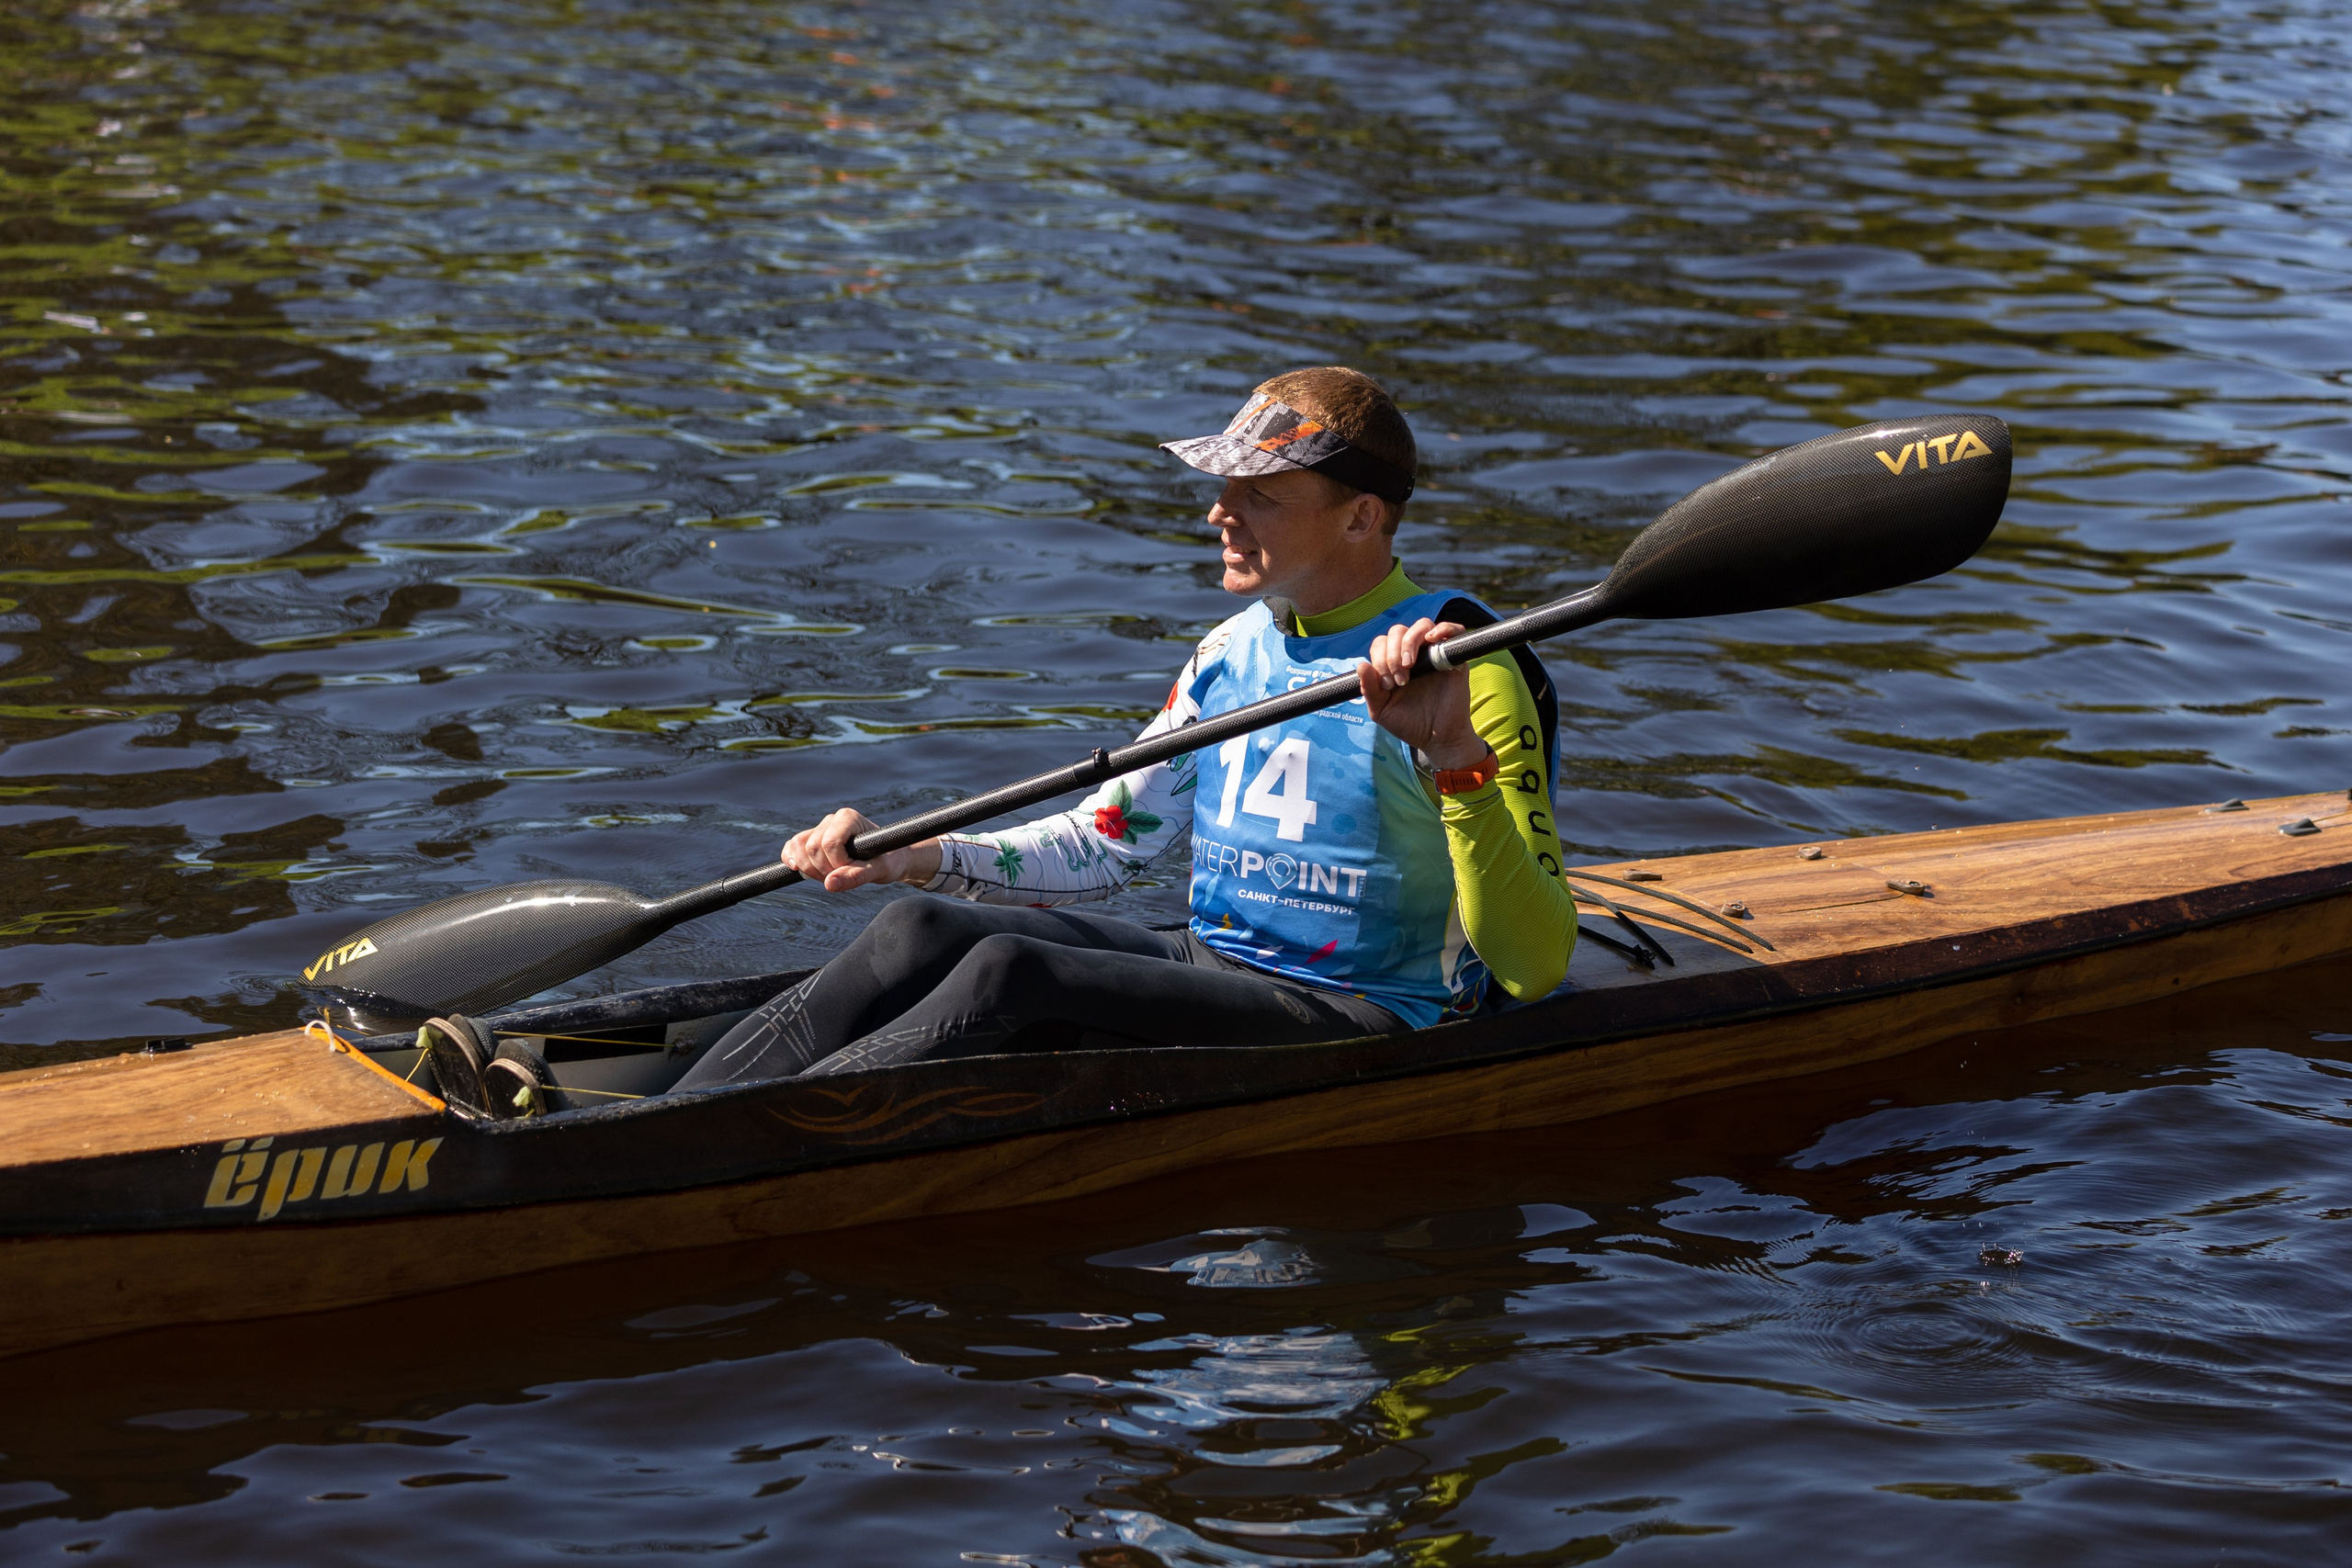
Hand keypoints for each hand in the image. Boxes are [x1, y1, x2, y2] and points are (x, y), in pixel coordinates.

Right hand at [781, 809, 942, 892]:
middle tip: (843, 877)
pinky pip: (791, 847)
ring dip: (809, 869)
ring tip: (830, 876)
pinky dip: (791, 859)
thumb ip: (857, 876)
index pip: (829, 843)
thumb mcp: (879, 870)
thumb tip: (829, 884)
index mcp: (848, 818)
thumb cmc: (887, 861)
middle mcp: (832, 820)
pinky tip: (796, 869)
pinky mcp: (811, 840)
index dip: (838, 863)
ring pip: (798, 847)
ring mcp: (820, 829)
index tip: (855, 869)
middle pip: (811, 847)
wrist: (887, 860)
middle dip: (824, 869)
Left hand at [1359, 618, 1487, 770]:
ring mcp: (1434, 653)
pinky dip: (1443, 629)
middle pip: (1398, 631)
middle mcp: (1413, 654)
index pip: (1381, 644)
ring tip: (1409, 665)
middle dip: (1392, 654)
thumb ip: (1369, 689)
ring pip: (1421, 625)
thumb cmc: (1410, 724)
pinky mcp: (1454, 657)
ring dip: (1410, 641)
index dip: (1379, 659)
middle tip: (1399, 680)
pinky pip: (1453, 630)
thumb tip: (1361, 665)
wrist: (1437, 739)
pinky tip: (1431, 640)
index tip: (1387, 685)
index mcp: (1393, 663)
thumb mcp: (1382, 710)